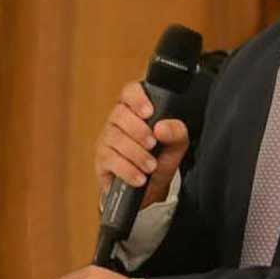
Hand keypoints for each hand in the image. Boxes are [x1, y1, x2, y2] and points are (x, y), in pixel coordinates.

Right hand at [95, 81, 189, 208]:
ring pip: (114, 138)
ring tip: (151, 166)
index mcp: (138, 109)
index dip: (137, 98)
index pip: (131, 92)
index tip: (148, 112)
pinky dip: (127, 169)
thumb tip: (162, 128)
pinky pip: (109, 159)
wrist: (153, 186)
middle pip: (119, 115)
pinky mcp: (101, 159)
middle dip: (138, 131)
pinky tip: (139, 177)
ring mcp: (107, 138)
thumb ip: (176, 132)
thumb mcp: (177, 144)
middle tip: (152, 144)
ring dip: (135, 153)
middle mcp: (119, 120)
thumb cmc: (163, 157)